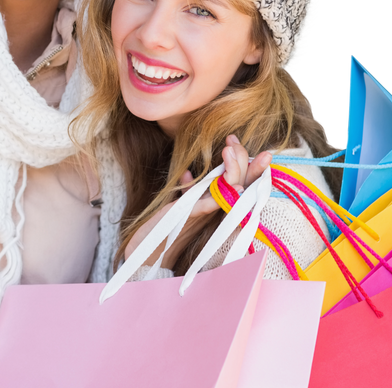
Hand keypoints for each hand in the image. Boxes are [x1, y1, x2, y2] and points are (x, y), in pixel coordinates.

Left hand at [124, 135, 271, 269]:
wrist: (147, 250)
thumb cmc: (165, 228)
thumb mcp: (180, 206)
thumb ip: (188, 191)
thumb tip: (189, 172)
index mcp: (216, 204)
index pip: (239, 180)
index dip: (244, 161)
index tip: (235, 140)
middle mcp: (217, 211)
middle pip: (242, 184)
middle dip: (242, 160)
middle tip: (232, 142)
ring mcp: (206, 216)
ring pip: (230, 193)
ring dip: (233, 171)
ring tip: (228, 151)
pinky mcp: (189, 219)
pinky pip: (207, 207)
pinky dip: (219, 197)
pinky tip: (233, 187)